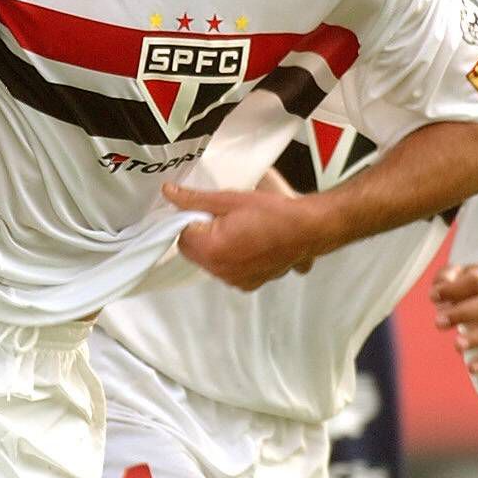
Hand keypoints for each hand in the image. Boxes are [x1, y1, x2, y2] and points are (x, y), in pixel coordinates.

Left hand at [163, 182, 329, 290]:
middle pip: (194, 251)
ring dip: (218, 246)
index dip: (192, 220)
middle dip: (203, 234)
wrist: (309, 229)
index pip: (181, 236)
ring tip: (242, 229)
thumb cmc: (272, 212)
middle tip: (226, 217)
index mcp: (211, 250)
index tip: (209, 210)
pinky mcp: (248, 284)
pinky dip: (233, 258)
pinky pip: (229, 270)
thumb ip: (195, 199)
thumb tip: (169, 193)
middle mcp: (220, 271)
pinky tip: (251, 242)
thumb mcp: (230, 199)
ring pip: (211, 261)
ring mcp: (235, 281)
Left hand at [430, 265, 477, 374]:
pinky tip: (472, 368)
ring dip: (476, 339)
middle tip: (438, 322)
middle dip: (462, 314)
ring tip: (457, 345)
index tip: (433, 296)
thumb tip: (437, 293)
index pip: (477, 281)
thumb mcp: (462, 273)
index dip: (454, 289)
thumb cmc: (477, 286)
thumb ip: (446, 277)